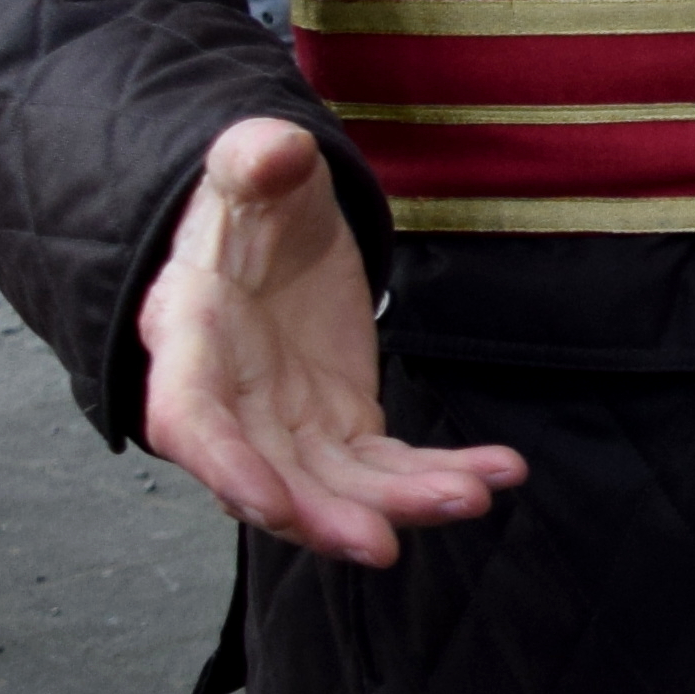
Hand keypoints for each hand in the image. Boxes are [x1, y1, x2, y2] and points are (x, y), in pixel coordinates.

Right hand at [138, 119, 527, 566]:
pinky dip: (439, 473)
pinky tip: (503, 472)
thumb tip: (269, 150)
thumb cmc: (248, 200)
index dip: (225, 468)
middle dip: (326, 515)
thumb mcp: (249, 168)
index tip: (268, 508)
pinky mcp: (340, 422)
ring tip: (476, 497)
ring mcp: (287, 421)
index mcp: (192, 339)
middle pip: (271, 477)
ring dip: (401, 502)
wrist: (271, 225)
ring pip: (337, 484)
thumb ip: (251, 161)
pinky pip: (387, 464)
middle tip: (388, 543)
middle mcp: (232, 399)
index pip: (192, 420)